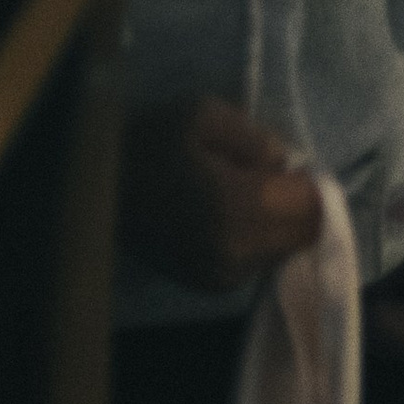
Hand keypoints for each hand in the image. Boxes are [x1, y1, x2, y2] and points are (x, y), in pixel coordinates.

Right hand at [120, 95, 323, 291]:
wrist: (91, 193)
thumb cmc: (147, 144)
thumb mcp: (205, 115)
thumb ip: (258, 139)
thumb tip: (287, 166)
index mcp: (235, 212)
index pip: (312, 208)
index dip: (308, 181)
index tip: (285, 163)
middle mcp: (234, 256)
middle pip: (305, 234)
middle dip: (298, 203)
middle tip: (264, 174)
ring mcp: (221, 279)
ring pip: (286, 249)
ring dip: (280, 222)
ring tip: (240, 191)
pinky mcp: (210, 288)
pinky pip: (260, 260)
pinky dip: (259, 237)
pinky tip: (229, 212)